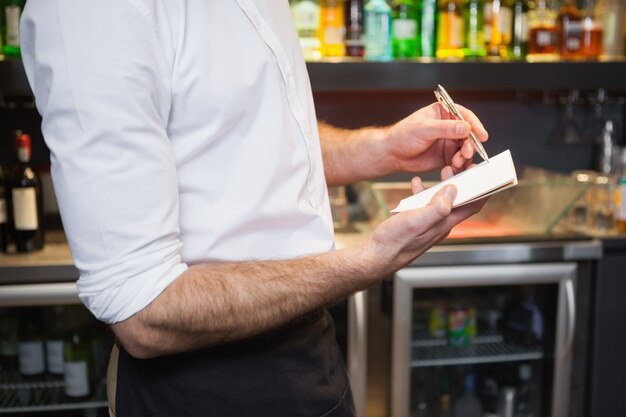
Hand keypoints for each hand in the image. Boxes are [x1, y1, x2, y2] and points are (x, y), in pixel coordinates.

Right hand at [363, 170, 487, 274]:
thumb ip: (437, 206)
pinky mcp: (416, 223)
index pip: (472, 206)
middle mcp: (440, 224)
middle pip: (458, 201)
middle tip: (459, 167)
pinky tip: (417, 185)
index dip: (482, 190)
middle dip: (462, 183)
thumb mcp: (417, 220)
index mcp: (444, 224)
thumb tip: (453, 190)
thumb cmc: (395, 241)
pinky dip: (424, 193)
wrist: (376, 256)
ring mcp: (428, 224)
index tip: (485, 176)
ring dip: (443, 186)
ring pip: (442, 201)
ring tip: (442, 171)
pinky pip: (425, 205)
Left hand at [386, 102, 487, 174]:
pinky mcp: (446, 156)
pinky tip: (454, 167)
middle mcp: (449, 126)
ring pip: (465, 148)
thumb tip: (466, 127)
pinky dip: (459, 164)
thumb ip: (446, 128)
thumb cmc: (403, 135)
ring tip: (457, 161)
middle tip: (466, 152)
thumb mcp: (424, 129)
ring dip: (464, 155)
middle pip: (468, 134)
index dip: (475, 125)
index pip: (465, 116)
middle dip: (470, 144)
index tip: (481, 135)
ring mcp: (448, 141)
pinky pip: (459, 160)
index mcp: (444, 112)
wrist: (392, 153)